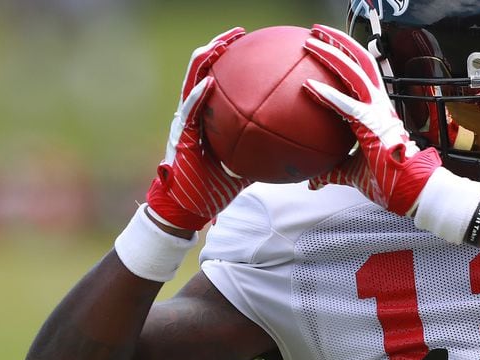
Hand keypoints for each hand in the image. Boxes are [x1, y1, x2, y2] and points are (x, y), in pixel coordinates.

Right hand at [146, 27, 250, 230]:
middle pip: (204, 69)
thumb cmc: (217, 187)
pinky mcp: (181, 136)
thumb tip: (298, 146)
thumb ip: (266, 149)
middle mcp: (195, 113)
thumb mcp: (249, 164)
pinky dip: (198, 95)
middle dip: (219, 47)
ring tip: (220, 43)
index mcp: (209, 115)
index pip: (220, 77)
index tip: (251, 43)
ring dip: (205, 60)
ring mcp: (186, 122)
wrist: (190, 207)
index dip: (232, 58)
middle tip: (239, 33)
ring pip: (192, 81)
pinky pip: (190, 110)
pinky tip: (208, 81)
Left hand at [302, 24, 441, 215]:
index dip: (343, 60)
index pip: (359, 77)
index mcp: (377, 111)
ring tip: (311, 41)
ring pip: (355, 72)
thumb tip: (312, 182)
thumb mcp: (352, 173)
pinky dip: (328, 95)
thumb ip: (331, 171)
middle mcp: (380, 105)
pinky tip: (308, 86)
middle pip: (360, 62)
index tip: (324, 49)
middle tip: (316, 33)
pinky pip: (347, 105)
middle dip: (339, 43)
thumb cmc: (389, 181)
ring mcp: (378, 112)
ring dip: (332, 54)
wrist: (413, 191)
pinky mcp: (373, 126)